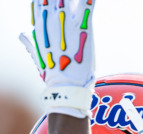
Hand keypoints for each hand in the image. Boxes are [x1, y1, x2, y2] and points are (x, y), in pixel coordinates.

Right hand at [20, 0, 95, 117]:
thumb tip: (22, 34)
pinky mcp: (83, 28)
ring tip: (78, 0)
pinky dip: (90, 0)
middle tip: (65, 2)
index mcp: (40, 25)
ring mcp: (67, 23)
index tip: (51, 2)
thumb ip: (30, 42)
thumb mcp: (37, 55)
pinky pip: (87, 5)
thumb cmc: (53, 74)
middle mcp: (51, 20)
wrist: (65, 87)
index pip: (39, 1)